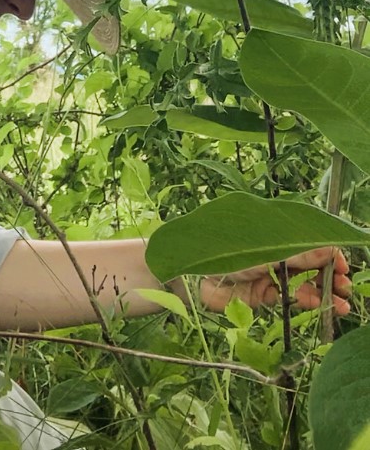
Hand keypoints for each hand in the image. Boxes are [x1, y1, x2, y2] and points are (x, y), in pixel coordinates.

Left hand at [199, 248, 351, 314]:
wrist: (195, 276)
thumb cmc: (226, 252)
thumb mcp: (266, 250)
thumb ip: (298, 254)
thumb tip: (329, 251)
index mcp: (274, 235)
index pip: (308, 244)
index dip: (328, 255)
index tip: (343, 266)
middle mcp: (274, 253)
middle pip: (310, 265)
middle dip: (331, 275)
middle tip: (346, 287)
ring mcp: (269, 275)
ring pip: (305, 284)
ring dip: (326, 293)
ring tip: (343, 304)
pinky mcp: (263, 295)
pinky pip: (291, 298)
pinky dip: (308, 301)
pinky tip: (321, 303)